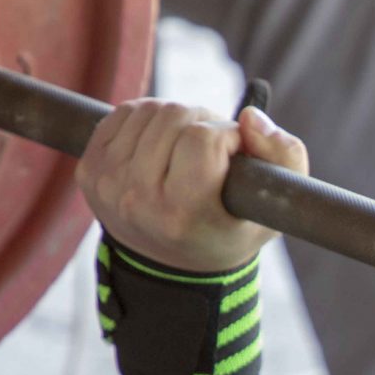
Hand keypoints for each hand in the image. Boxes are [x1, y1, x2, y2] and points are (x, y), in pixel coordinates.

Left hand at [76, 100, 309, 273]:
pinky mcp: (89, 172)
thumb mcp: (275, 208)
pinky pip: (122, 112)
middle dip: (202, 122)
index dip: (227, 136)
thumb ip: (285, 158)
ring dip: (175, 119)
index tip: (233, 155)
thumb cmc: (230, 229)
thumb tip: (249, 117)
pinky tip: (160, 146)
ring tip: (187, 149)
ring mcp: (108, 185)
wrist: (173, 265)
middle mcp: (137, 201)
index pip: (203, 137)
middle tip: (211, 150)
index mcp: (182, 214)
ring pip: (149, 109)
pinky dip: (147, 119)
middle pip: (174, 116)